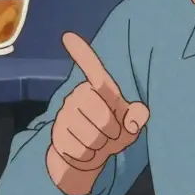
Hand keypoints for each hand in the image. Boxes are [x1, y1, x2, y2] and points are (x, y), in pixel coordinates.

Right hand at [47, 32, 149, 188]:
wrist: (85, 156)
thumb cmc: (112, 133)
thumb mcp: (130, 126)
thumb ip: (137, 118)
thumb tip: (134, 120)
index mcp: (97, 89)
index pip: (92, 70)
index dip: (81, 53)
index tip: (68, 36)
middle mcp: (77, 96)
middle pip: (105, 119)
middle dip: (114, 134)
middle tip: (110, 135)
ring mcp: (64, 114)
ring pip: (93, 137)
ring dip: (101, 148)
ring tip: (97, 144)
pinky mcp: (56, 134)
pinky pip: (81, 150)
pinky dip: (89, 157)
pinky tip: (85, 152)